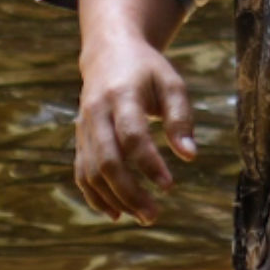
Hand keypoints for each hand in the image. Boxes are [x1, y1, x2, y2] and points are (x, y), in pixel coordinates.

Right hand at [74, 30, 196, 223]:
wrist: (109, 53)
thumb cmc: (147, 71)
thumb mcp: (171, 83)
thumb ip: (181, 118)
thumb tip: (189, 156)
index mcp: (122, 94)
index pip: (132, 136)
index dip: (149, 164)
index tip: (169, 186)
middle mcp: (96, 112)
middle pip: (106, 160)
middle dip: (128, 192)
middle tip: (153, 215)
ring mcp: (83, 127)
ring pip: (91, 171)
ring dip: (114, 199)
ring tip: (143, 216)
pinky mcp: (79, 139)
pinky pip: (81, 173)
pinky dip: (95, 196)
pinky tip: (117, 213)